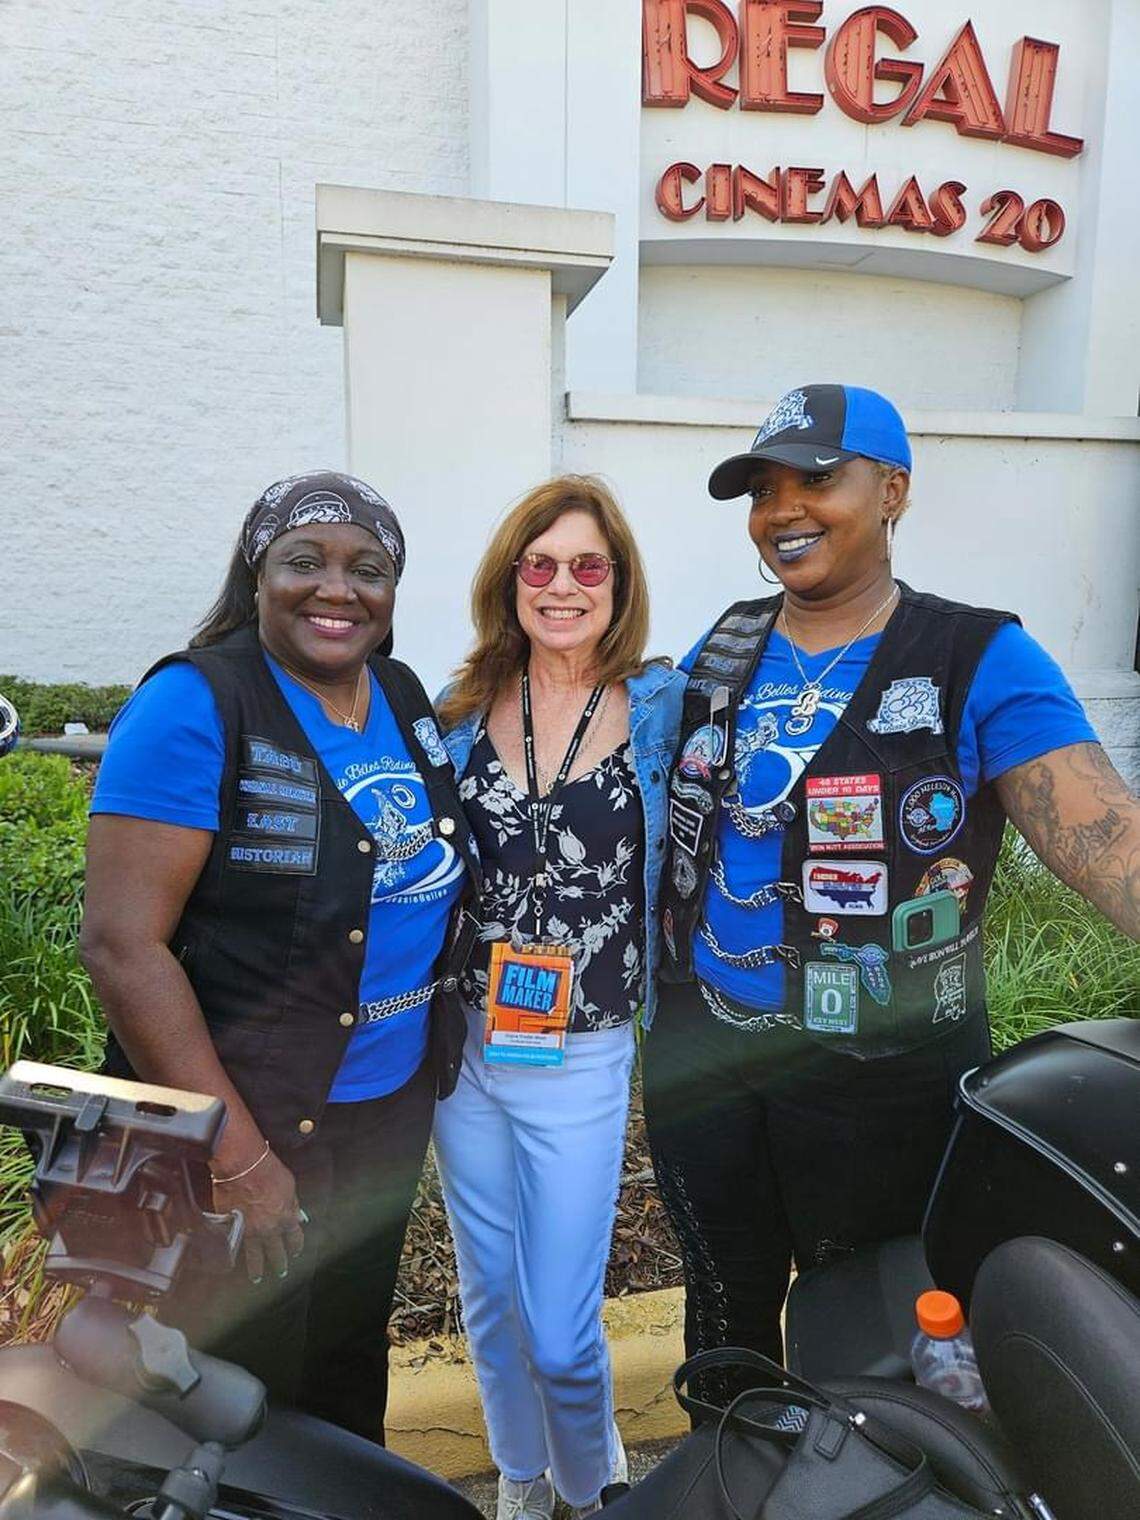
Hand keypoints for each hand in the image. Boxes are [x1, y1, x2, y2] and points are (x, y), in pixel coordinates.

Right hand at [212, 1147, 305, 1283]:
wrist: (241, 1165)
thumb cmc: (266, 1170)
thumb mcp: (289, 1185)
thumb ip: (292, 1204)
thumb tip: (297, 1216)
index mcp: (285, 1218)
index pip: (294, 1239)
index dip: (295, 1246)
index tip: (295, 1252)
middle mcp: (268, 1229)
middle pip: (275, 1253)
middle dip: (278, 1264)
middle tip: (280, 1273)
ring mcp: (248, 1231)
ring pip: (254, 1256)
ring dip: (256, 1269)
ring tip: (257, 1278)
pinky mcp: (230, 1228)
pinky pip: (233, 1245)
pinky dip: (234, 1253)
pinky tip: (235, 1259)